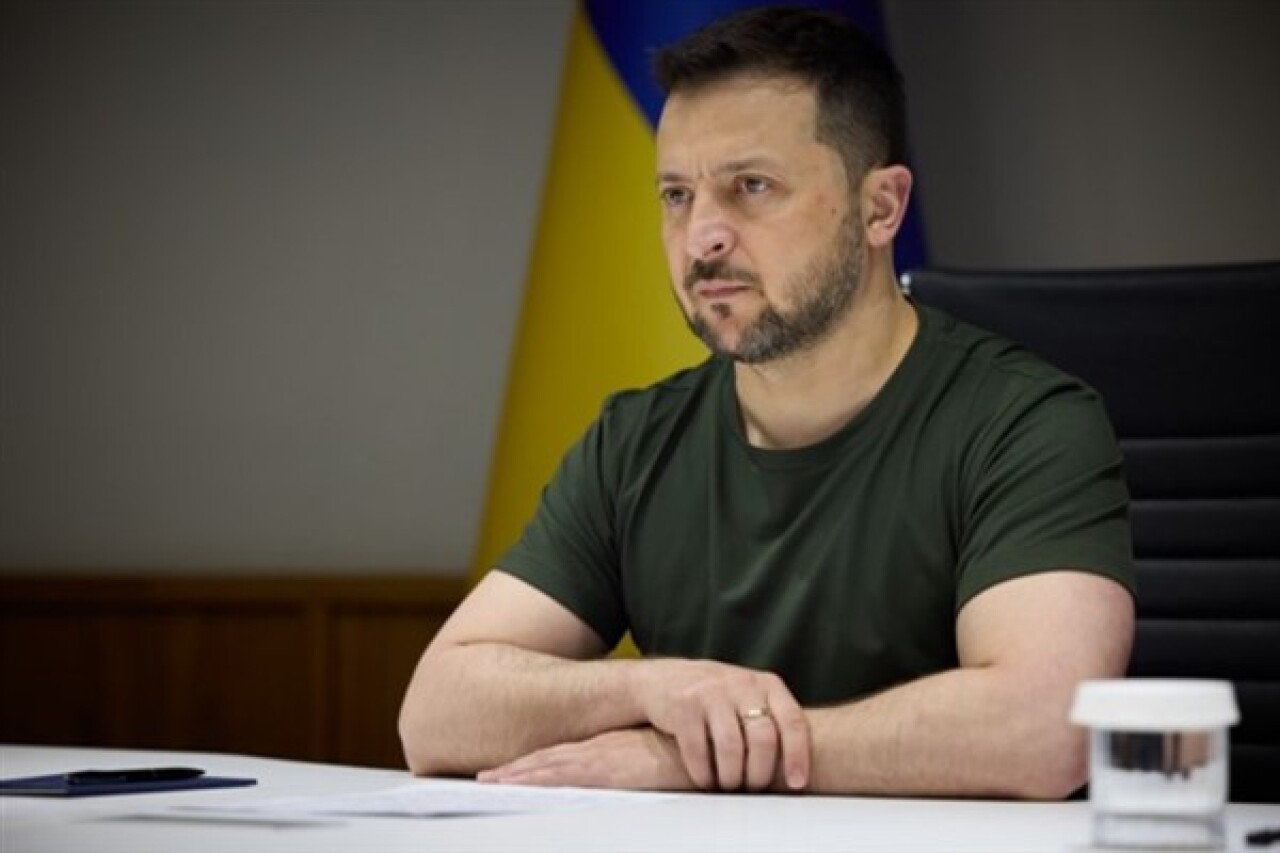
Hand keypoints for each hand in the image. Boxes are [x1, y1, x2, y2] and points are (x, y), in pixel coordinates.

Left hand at [476, 728, 694, 790]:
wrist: (714, 737)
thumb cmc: (696, 756)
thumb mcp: (663, 764)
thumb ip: (647, 769)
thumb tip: (641, 779)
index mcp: (611, 752)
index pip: (564, 760)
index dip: (535, 767)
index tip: (506, 774)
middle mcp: (602, 752)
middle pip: (548, 763)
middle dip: (515, 772)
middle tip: (481, 779)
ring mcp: (603, 759)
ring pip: (549, 768)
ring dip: (518, 776)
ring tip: (487, 783)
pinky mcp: (610, 769)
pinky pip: (568, 777)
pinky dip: (541, 781)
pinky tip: (519, 786)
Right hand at [631, 659, 809, 791]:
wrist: (665, 679)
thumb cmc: (717, 697)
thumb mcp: (750, 697)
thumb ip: (772, 721)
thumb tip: (796, 771)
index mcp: (766, 684)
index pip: (792, 721)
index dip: (798, 755)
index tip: (796, 783)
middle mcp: (741, 684)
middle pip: (763, 738)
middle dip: (759, 773)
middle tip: (753, 789)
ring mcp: (711, 693)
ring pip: (731, 748)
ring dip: (731, 777)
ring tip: (729, 786)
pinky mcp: (683, 706)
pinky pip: (698, 751)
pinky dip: (704, 775)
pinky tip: (706, 780)